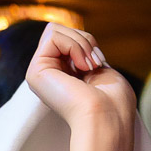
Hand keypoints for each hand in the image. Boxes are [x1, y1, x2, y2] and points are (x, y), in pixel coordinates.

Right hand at [26, 22, 135, 144]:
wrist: (109, 121)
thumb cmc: (114, 103)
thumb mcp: (102, 69)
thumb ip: (85, 54)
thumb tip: (78, 39)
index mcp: (64, 76)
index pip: (70, 39)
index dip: (87, 43)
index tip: (99, 63)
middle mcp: (49, 75)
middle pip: (60, 31)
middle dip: (84, 40)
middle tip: (95, 64)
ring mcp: (41, 73)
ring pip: (54, 30)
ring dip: (80, 44)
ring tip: (89, 67)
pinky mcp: (35, 72)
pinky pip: (53, 35)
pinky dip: (74, 46)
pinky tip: (82, 68)